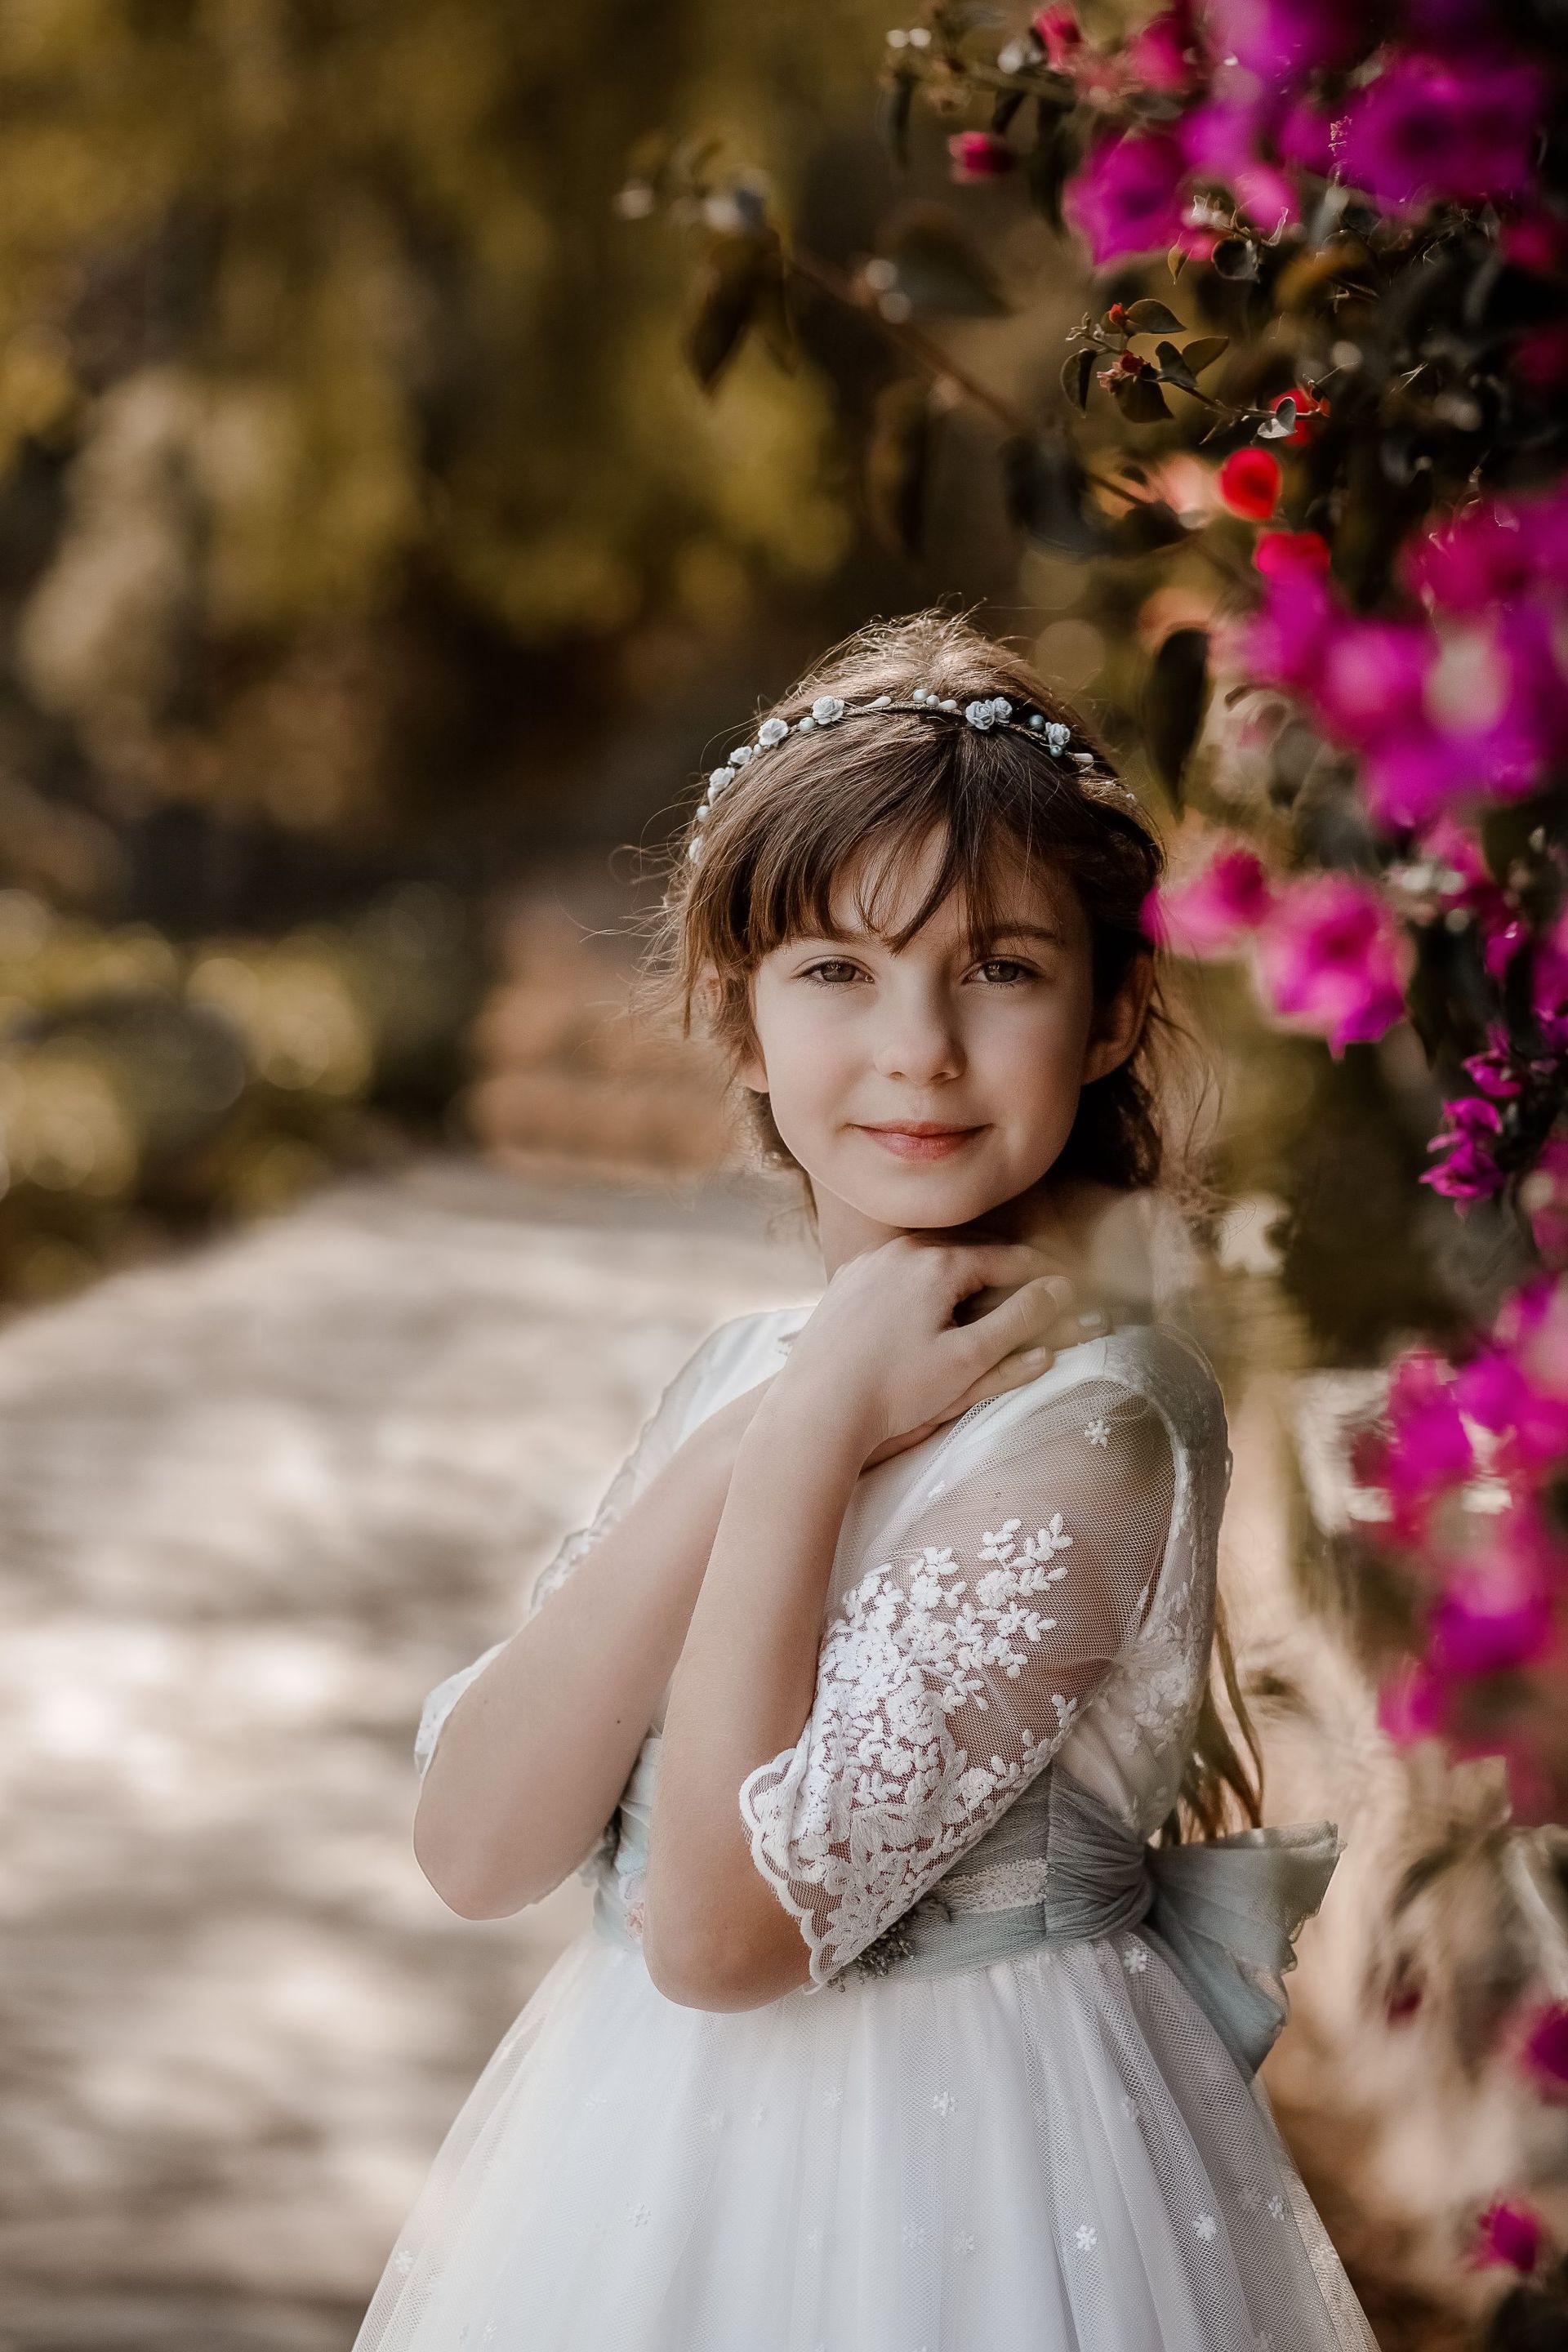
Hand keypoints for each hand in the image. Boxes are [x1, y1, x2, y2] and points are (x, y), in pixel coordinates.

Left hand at [771, 1235, 1097, 1463]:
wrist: (816, 1407)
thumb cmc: (896, 1390)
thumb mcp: (969, 1360)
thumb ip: (1019, 1321)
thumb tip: (1059, 1290)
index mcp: (939, 1263)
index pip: (1009, 1259)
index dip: (1043, 1274)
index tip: (1067, 1286)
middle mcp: (902, 1250)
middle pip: (972, 1251)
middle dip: (1007, 1268)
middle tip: (1035, 1286)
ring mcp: (870, 1262)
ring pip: (933, 1258)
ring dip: (966, 1271)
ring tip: (991, 1293)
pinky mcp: (848, 1281)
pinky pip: (900, 1269)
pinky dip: (927, 1279)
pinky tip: (934, 1302)